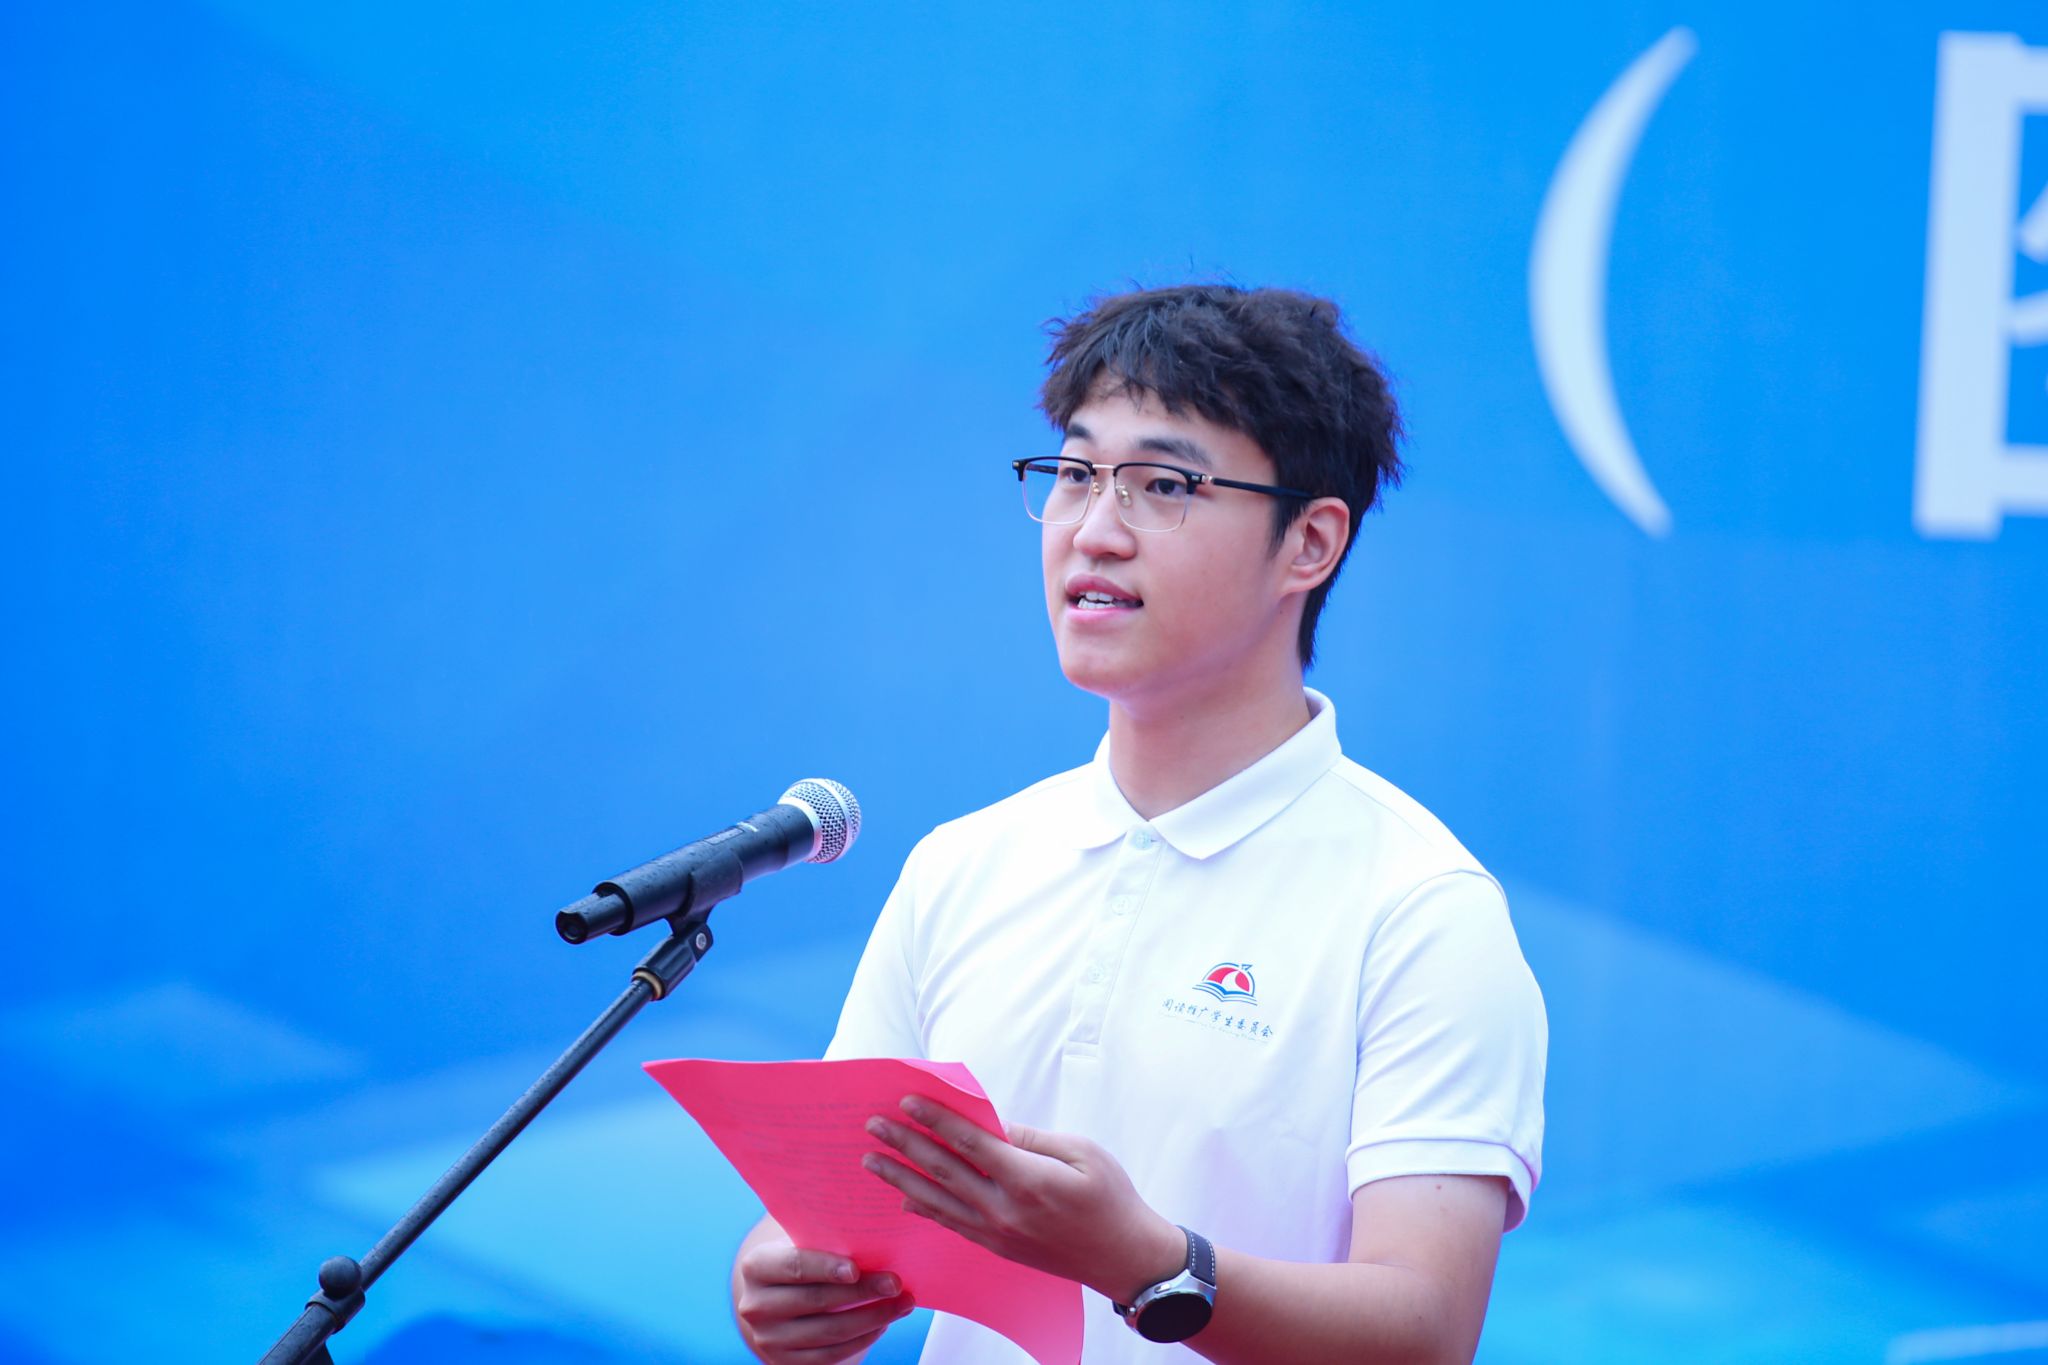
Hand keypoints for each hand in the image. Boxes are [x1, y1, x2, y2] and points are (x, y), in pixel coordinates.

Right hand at [731, 1233, 915, 1363]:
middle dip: (862, 1292)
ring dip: (873, 1318)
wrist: (777, 1302)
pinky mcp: (786, 1362)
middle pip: (816, 1300)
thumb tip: (876, 1236)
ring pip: (830, 1331)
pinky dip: (863, 1339)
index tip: (856, 1269)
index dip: (825, 1267)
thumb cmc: (801, 1262)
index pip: (793, 1266)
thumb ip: (825, 1239)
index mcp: (756, 1267)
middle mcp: (755, 1306)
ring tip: (902, 1303)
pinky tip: (883, 1323)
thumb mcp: (802, 1244)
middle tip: (896, 1283)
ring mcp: (769, 1339)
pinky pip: (832, 1354)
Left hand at [859, 1095, 1183, 1301]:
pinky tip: (905, 1200)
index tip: (907, 1101)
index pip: (969, 1142)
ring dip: (902, 1179)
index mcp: (1027, 1178)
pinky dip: (925, 1210)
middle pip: (943, 1170)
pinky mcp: (997, 1247)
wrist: (1124, 1258)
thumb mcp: (1082, 1153)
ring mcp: (997, 1232)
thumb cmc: (1111, 1197)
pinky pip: (952, 1225)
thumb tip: (993, 1125)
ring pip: (938, 1201)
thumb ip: (1033, 1138)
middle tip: (873, 1125)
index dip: (935, 1119)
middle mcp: (1004, 1208)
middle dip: (905, 1145)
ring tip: (872, 1160)